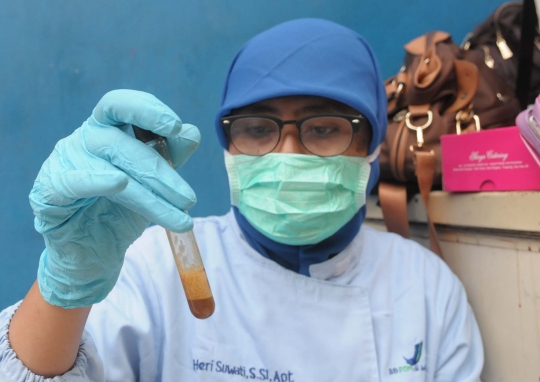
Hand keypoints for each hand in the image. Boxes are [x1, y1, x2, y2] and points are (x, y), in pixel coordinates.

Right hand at [30, 89, 199, 307]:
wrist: (94, 255)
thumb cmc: (122, 212)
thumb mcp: (154, 184)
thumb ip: (170, 156)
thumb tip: (192, 132)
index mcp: (106, 130)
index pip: (121, 105)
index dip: (147, 110)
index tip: (176, 127)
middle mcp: (83, 140)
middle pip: (121, 142)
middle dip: (160, 171)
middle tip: (189, 199)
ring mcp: (63, 163)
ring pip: (109, 168)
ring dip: (148, 194)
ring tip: (179, 217)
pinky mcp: (49, 192)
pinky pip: (72, 182)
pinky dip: (97, 180)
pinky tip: (121, 183)